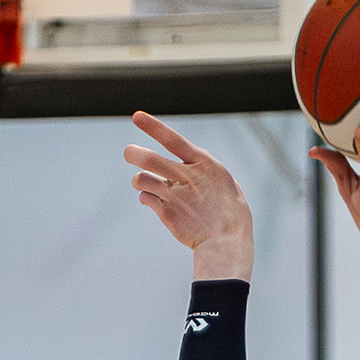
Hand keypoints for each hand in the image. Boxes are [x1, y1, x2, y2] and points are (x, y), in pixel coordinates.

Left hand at [124, 114, 253, 279]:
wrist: (226, 242)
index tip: (137, 117)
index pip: (173, 139)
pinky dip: (146, 198)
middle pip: (148, 159)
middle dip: (133, 153)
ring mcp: (173, 195)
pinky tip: (154, 201)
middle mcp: (185, 177)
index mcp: (203, 164)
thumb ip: (206, 167)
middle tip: (129, 152)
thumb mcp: (225, 182)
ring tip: (145, 183)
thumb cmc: (231, 212)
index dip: (153, 127)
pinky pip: (145, 198)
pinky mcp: (165, 213)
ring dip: (140, 180)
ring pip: (141, 179)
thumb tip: (193, 152)